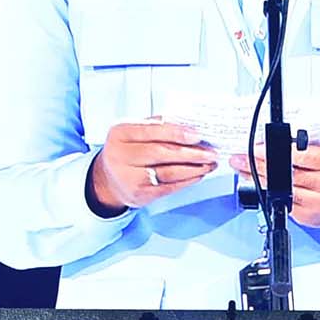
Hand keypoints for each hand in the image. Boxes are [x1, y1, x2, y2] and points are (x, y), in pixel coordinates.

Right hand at [89, 121, 217, 211]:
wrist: (109, 179)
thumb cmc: (127, 151)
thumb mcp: (134, 131)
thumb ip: (156, 126)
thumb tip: (189, 125)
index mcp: (121, 133)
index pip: (152, 131)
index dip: (177, 133)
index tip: (197, 135)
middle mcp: (121, 155)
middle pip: (161, 153)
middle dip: (191, 153)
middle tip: (211, 152)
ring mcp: (129, 177)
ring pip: (168, 172)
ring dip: (194, 168)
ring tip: (209, 163)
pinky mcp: (140, 194)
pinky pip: (169, 187)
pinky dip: (187, 180)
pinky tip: (198, 174)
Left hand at [229, 145, 319, 230]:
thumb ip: (307, 150)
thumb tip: (272, 143)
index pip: (306, 155)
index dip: (280, 151)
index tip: (258, 147)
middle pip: (289, 174)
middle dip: (261, 165)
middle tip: (240, 157)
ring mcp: (317, 203)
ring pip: (282, 190)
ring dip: (258, 178)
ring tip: (241, 168)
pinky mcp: (306, 217)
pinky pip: (281, 202)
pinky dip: (265, 192)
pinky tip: (255, 183)